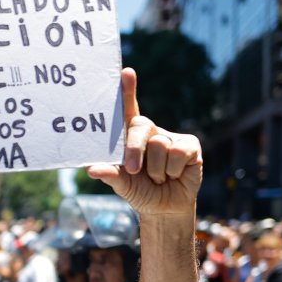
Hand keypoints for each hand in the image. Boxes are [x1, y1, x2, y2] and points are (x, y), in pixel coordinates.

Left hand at [87, 68, 202, 215]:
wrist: (164, 209)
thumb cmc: (140, 191)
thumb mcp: (122, 184)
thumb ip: (110, 174)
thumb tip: (91, 169)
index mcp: (131, 136)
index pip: (127, 110)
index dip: (126, 91)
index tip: (125, 72)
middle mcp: (151, 131)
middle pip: (140, 127)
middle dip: (135, 150)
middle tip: (135, 170)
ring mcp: (171, 137)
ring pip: (159, 144)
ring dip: (157, 170)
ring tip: (160, 178)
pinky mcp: (190, 145)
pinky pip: (177, 153)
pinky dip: (173, 170)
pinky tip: (176, 175)